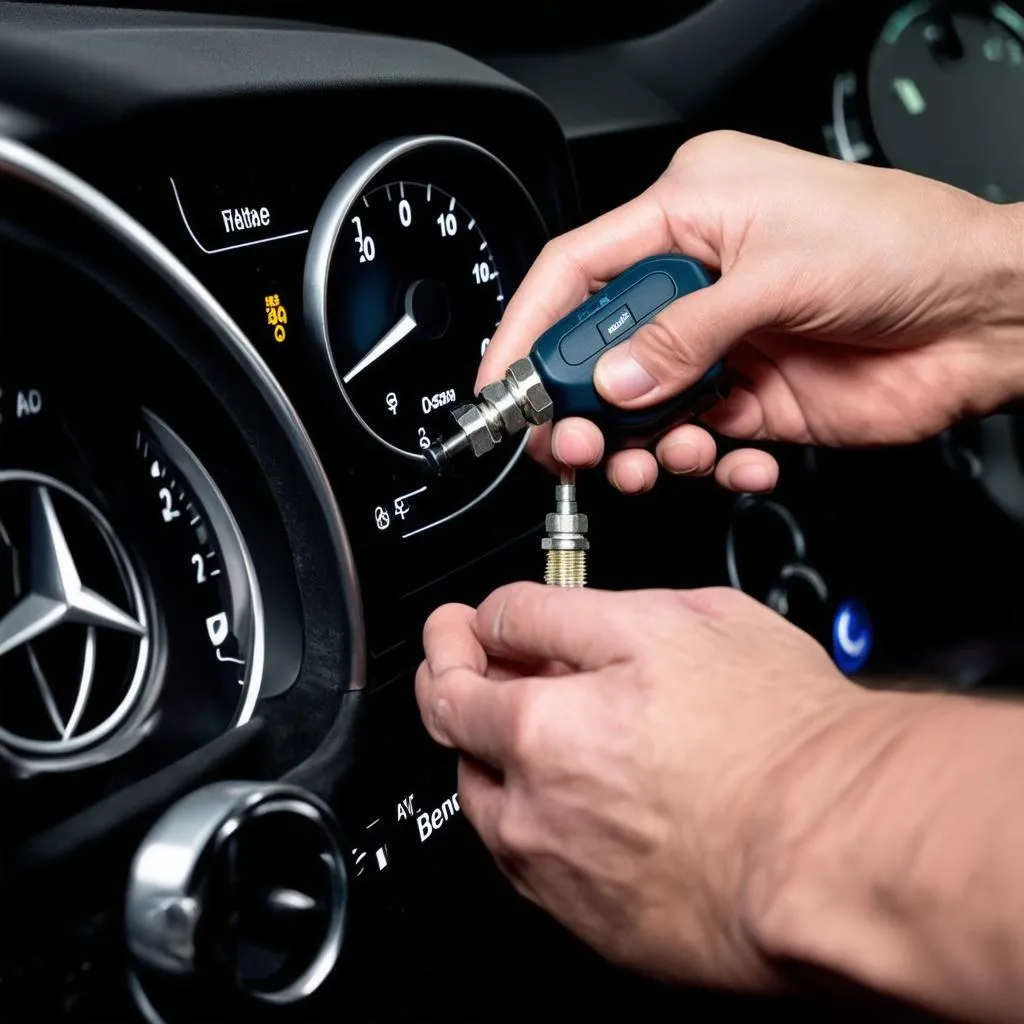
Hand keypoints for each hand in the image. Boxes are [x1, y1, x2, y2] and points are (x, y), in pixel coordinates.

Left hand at [414, 583, 879, 988]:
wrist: (838, 846)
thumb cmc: (777, 736)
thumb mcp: (670, 618)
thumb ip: (566, 613)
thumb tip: (514, 617)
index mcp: (538, 729)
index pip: (449, 676)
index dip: (450, 640)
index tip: (458, 628)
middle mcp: (533, 811)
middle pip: (460, 744)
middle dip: (467, 694)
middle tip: (498, 667)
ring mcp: (561, 875)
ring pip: (497, 807)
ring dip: (504, 759)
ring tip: (558, 727)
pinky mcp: (596, 926)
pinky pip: (543, 864)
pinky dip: (548, 818)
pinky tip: (600, 791)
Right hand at [478, 131, 1023, 493]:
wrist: (989, 316)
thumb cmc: (905, 246)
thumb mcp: (780, 271)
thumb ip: (684, 333)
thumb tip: (615, 378)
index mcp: (690, 212)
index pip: (577, 269)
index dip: (529, 326)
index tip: (502, 381)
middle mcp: (697, 278)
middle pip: (600, 347)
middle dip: (580, 403)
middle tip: (572, 442)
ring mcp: (720, 344)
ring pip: (639, 404)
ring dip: (634, 444)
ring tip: (649, 460)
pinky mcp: (749, 398)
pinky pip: (695, 439)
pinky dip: (700, 461)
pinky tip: (729, 458)